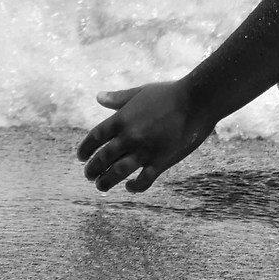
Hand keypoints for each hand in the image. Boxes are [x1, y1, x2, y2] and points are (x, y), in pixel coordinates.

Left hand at [77, 81, 210, 193]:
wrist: (198, 100)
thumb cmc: (170, 93)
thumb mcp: (141, 92)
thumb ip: (118, 98)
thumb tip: (98, 97)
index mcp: (121, 119)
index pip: (94, 138)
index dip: (85, 150)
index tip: (81, 157)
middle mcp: (129, 136)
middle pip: (102, 159)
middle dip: (92, 170)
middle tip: (89, 176)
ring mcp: (144, 150)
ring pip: (117, 174)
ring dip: (105, 182)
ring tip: (101, 186)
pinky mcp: (161, 161)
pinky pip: (143, 181)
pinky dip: (135, 187)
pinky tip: (130, 187)